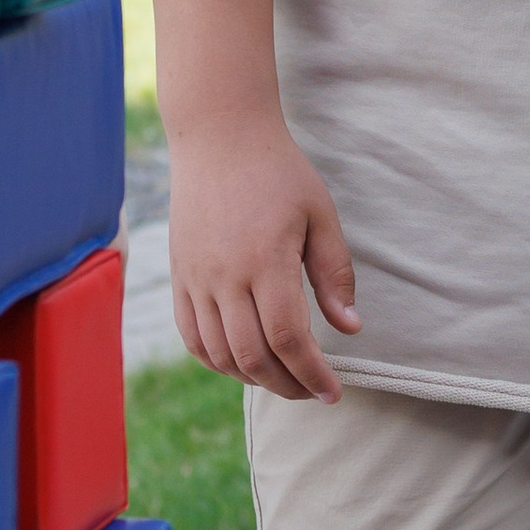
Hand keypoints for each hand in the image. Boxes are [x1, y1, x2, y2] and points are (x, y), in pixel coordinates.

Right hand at [166, 118, 360, 400]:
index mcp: (265, 260)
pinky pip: (192, 336)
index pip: (288, 339)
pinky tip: (243, 363)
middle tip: (313, 391)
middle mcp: (224, 276)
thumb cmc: (279, 173)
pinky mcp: (179, 276)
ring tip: (284, 379)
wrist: (219, 137)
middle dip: (288, 385)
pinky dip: (217, 361)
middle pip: (253, 356)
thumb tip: (350, 329)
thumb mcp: (320, 216)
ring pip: (219, 354)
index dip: (312, 374)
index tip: (334, 392)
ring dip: (254, 378)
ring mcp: (196, 278)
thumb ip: (334, 275)